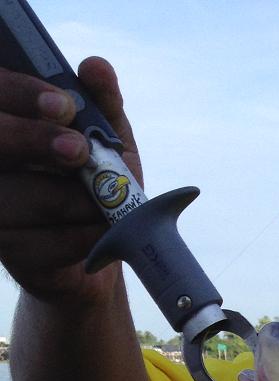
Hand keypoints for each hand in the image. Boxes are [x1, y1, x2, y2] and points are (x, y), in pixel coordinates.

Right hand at [0, 56, 141, 304]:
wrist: (97, 247)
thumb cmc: (94, 182)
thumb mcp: (104, 139)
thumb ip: (99, 104)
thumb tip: (97, 68)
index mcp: (7, 119)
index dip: (22, 93)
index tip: (64, 105)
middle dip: (35, 141)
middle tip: (78, 150)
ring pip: (13, 196)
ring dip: (66, 199)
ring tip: (104, 204)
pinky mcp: (7, 250)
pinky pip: (35, 243)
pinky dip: (76, 237)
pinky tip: (99, 232)